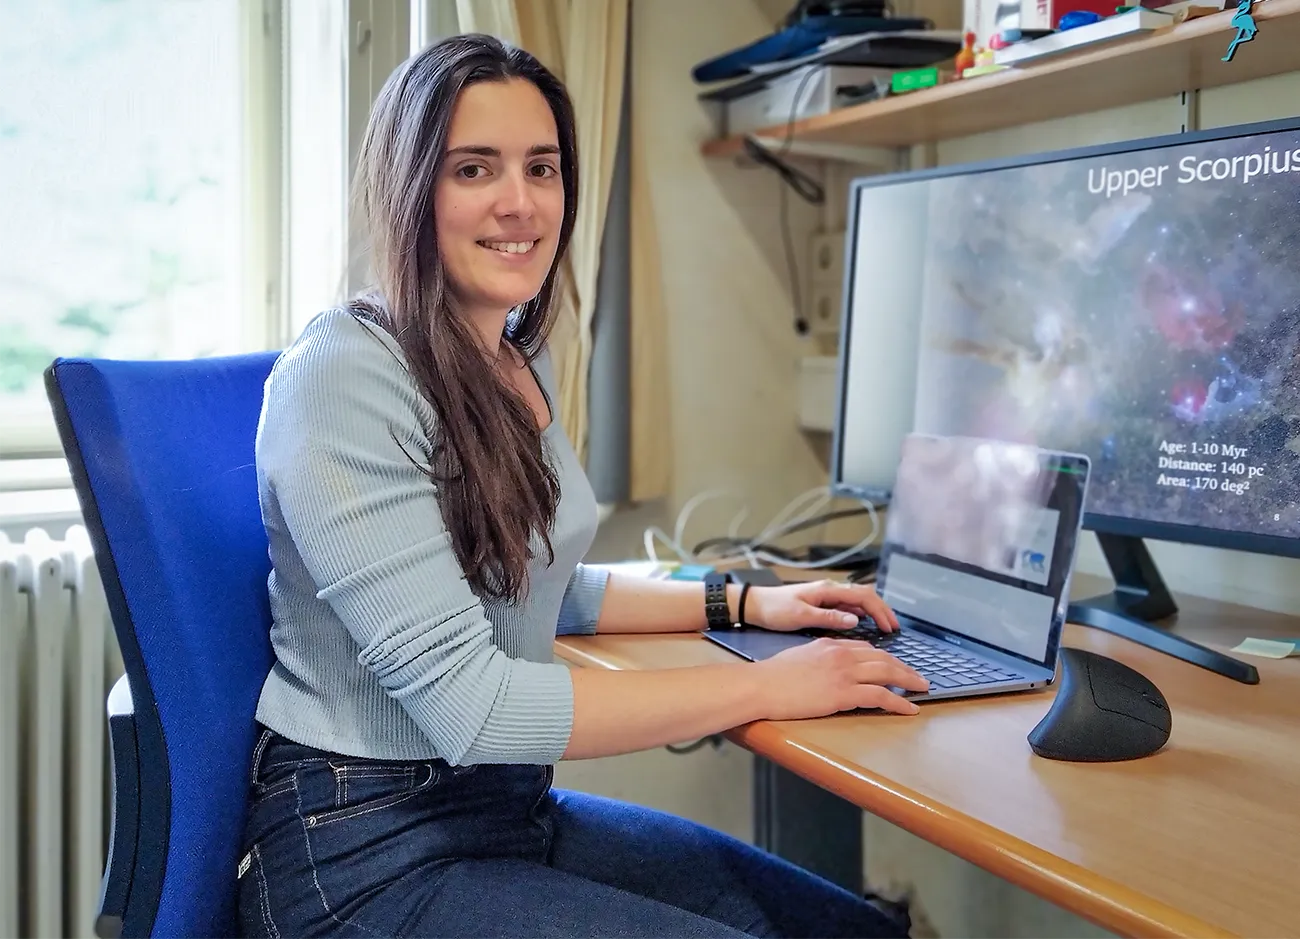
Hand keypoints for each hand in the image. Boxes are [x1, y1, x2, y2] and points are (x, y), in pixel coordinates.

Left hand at [743, 579, 898, 633]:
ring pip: (858, 600)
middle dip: (882, 610)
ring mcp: (827, 595)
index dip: (880, 611)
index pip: (863, 596)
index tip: (890, 626)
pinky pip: (848, 605)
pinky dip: (861, 613)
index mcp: (828, 590)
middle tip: (894, 628)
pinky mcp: (822, 603)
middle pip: (865, 595)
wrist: (755, 605)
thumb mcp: (800, 615)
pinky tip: (865, 624)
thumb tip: (855, 619)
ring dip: (874, 611)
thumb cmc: (775, 609)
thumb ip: (828, 617)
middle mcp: (830, 590)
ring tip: (885, 627)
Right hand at [757, 638, 928, 716]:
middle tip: (918, 676)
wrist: (761, 685)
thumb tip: (827, 667)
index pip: (866, 648)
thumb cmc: (772, 676)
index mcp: (830, 644)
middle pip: (883, 657)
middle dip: (904, 667)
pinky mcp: (843, 693)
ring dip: (909, 681)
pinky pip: (880, 696)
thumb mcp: (800, 656)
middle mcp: (841, 654)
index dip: (885, 657)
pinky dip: (899, 702)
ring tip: (922, 688)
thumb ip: (819, 657)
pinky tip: (909, 708)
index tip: (895, 664)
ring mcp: (844, 673)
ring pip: (887, 673)